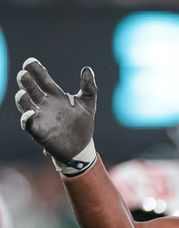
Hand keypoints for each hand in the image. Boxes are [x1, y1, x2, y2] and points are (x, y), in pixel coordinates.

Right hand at [15, 58, 96, 173]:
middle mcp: (44, 104)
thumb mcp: (88, 104)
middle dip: (26, 82)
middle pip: (31, 89)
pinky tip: (29, 114)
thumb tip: (87, 69)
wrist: (82, 146)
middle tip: (24, 73)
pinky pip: (28, 124)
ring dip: (22, 99)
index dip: (36, 70)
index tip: (30, 61)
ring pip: (25, 105)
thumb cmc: (82, 123)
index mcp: (54, 95)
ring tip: (22, 93)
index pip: (42, 79)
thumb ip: (88, 87)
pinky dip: (27, 119)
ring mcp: (40, 117)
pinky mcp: (39, 131)